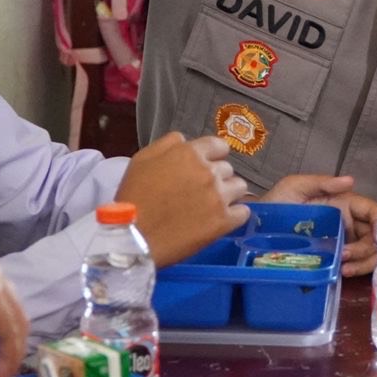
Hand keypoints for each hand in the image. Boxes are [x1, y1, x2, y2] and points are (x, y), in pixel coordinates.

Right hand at [115, 132, 249, 265]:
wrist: (133, 236)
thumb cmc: (133, 196)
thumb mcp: (142, 159)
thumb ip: (168, 144)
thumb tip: (186, 141)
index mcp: (190, 154)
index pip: (219, 146)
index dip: (213, 156)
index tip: (206, 166)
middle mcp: (209, 172)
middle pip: (227, 168)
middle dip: (217, 177)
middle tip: (201, 191)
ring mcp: (219, 197)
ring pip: (239, 187)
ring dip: (229, 194)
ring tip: (213, 205)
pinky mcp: (224, 222)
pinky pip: (243, 212)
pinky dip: (235, 214)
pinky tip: (222, 219)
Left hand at [261, 175, 376, 276]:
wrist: (255, 228)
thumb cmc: (275, 204)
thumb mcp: (295, 187)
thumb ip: (322, 182)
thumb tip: (351, 181)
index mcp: (344, 203)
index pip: (374, 212)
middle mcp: (348, 222)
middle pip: (376, 237)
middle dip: (369, 249)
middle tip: (347, 256)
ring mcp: (342, 241)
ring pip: (370, 253)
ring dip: (364, 262)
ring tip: (345, 268)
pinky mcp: (334, 257)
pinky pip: (356, 265)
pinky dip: (357, 270)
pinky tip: (343, 272)